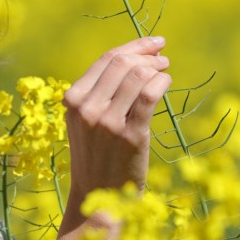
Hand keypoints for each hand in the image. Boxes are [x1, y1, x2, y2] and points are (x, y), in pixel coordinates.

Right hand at [63, 36, 170, 202]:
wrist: (98, 197)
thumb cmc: (96, 155)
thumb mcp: (84, 121)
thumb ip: (98, 91)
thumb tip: (133, 57)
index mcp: (73, 100)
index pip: (106, 59)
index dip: (133, 46)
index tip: (152, 43)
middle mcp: (87, 108)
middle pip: (122, 63)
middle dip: (147, 54)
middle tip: (162, 57)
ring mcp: (107, 122)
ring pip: (137, 75)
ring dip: (156, 68)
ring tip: (164, 71)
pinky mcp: (130, 135)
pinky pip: (149, 94)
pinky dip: (162, 82)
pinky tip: (166, 82)